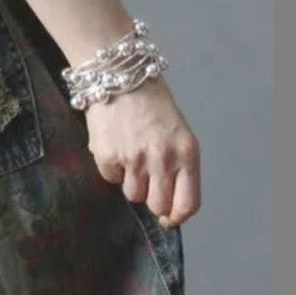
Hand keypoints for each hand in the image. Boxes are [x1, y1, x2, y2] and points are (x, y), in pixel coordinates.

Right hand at [83, 76, 201, 228]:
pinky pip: (111, 178)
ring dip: (131, 181)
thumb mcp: (178, 132)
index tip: (168, 218)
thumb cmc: (152, 103)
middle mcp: (163, 159)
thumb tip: (166, 202)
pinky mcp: (107, 156)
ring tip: (130, 153)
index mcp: (187, 153)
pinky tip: (115, 144)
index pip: (188, 203)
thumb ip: (178, 165)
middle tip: (147, 180)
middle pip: (157, 205)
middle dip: (152, 198)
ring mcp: (133, 159)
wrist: (119, 76)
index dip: (177, 217)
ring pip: (132, 194)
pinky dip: (112, 167)